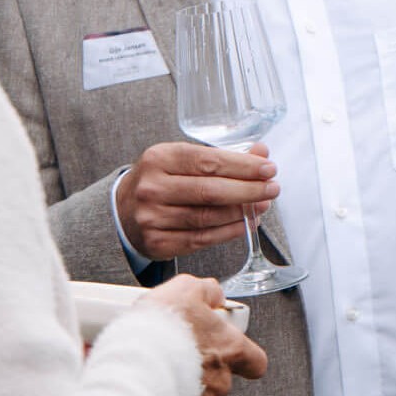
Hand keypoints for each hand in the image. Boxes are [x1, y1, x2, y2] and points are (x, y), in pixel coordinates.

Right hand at [116, 141, 278, 259]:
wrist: (123, 211)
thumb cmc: (162, 180)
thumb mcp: (183, 159)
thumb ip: (222, 156)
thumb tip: (262, 152)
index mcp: (159, 158)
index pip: (209, 162)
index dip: (243, 166)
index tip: (268, 169)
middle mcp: (152, 188)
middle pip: (210, 191)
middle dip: (248, 190)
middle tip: (273, 189)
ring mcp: (152, 218)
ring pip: (207, 217)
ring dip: (242, 212)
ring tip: (263, 205)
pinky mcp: (158, 243)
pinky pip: (201, 239)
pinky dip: (229, 232)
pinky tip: (246, 223)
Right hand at [141, 274, 269, 395]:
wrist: (132, 362)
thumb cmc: (162, 329)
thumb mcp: (187, 289)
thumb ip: (207, 291)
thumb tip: (214, 294)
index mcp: (229, 347)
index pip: (256, 361)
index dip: (247, 358)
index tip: (234, 349)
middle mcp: (220, 379)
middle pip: (224, 381)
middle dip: (207, 371)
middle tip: (186, 356)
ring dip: (188, 387)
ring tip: (165, 371)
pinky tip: (154, 387)